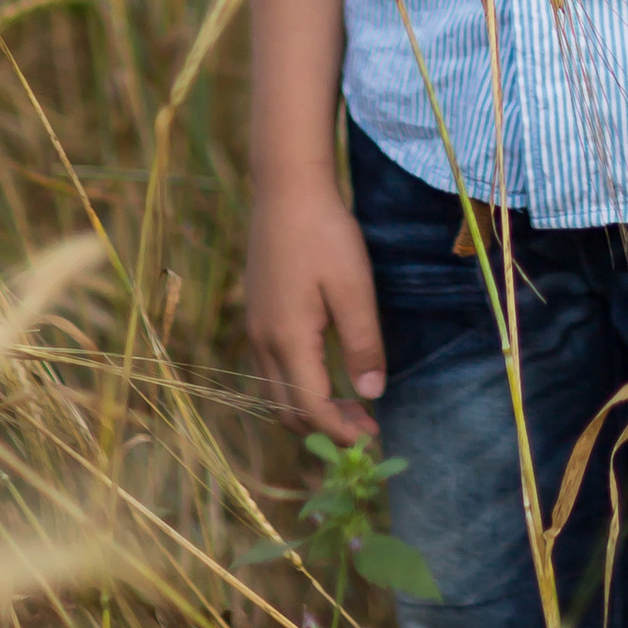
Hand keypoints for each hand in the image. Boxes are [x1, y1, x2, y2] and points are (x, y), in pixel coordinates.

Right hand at [245, 180, 386, 444]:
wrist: (286, 189)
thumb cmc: (325, 235)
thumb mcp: (354, 288)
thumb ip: (362, 344)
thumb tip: (371, 395)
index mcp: (288, 340)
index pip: (312, 408)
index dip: (341, 430)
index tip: (371, 438)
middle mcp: (264, 342)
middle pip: (288, 410)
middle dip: (325, 427)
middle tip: (366, 425)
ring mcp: (256, 328)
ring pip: (276, 392)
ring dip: (310, 407)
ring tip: (351, 403)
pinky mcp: (257, 314)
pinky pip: (271, 369)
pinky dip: (297, 385)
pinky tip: (325, 371)